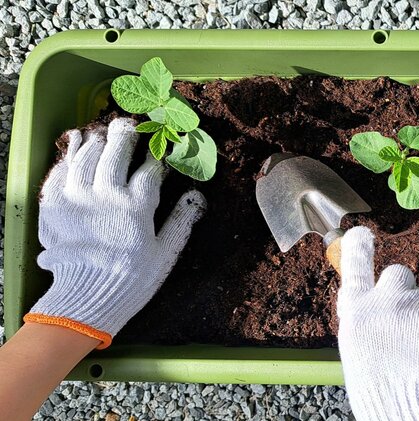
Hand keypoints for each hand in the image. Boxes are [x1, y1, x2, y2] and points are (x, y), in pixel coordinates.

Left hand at [25, 118, 204, 347]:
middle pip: (116, 152)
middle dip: (126, 135)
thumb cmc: (131, 279)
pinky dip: (69, 156)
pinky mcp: (54, 204)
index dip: (158, 154)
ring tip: (103, 134)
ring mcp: (77, 197)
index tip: (162, 146)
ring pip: (87, 156)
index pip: (150, 168)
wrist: (85, 297)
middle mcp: (106, 195)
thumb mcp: (164, 253)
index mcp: (137, 206)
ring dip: (97, 141)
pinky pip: (60, 172)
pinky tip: (76, 147)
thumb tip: (197, 197)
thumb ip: (180, 221)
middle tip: (130, 125)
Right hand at [337, 227, 418, 420]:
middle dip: (406, 293)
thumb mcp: (359, 349)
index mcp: (359, 310)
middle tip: (407, 324)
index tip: (361, 232)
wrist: (407, 414)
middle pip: (401, 276)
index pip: (356, 265)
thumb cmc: (380, 387)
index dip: (359, 247)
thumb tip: (376, 300)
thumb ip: (368, 319)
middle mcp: (389, 301)